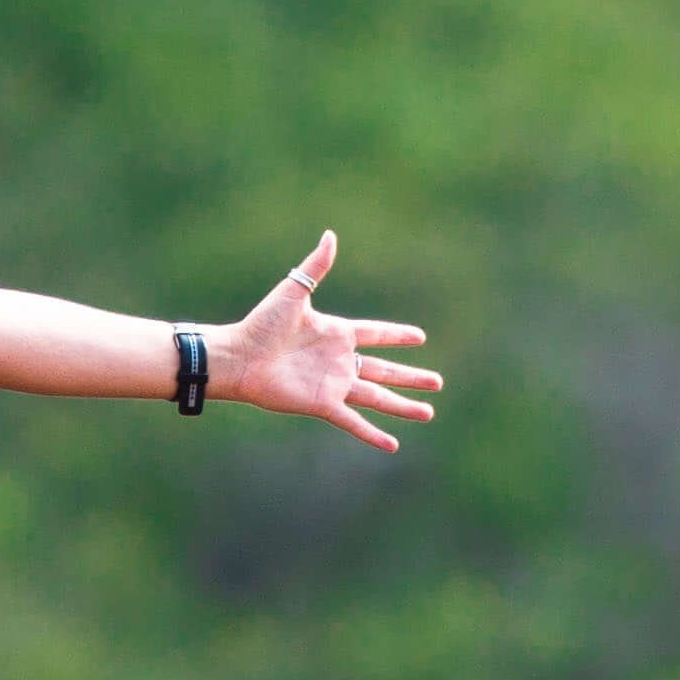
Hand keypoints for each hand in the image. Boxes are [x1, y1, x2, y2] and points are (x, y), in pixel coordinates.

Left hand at [209, 231, 439, 451]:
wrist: (241, 356)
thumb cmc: (262, 323)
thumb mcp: (293, 292)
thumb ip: (315, 267)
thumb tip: (331, 235)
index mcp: (337, 332)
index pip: (376, 333)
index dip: (398, 335)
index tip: (420, 337)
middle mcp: (340, 360)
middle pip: (385, 371)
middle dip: (411, 377)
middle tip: (438, 383)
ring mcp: (333, 384)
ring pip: (378, 397)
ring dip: (403, 406)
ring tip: (428, 412)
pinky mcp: (323, 404)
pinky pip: (354, 420)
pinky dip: (372, 434)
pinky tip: (392, 445)